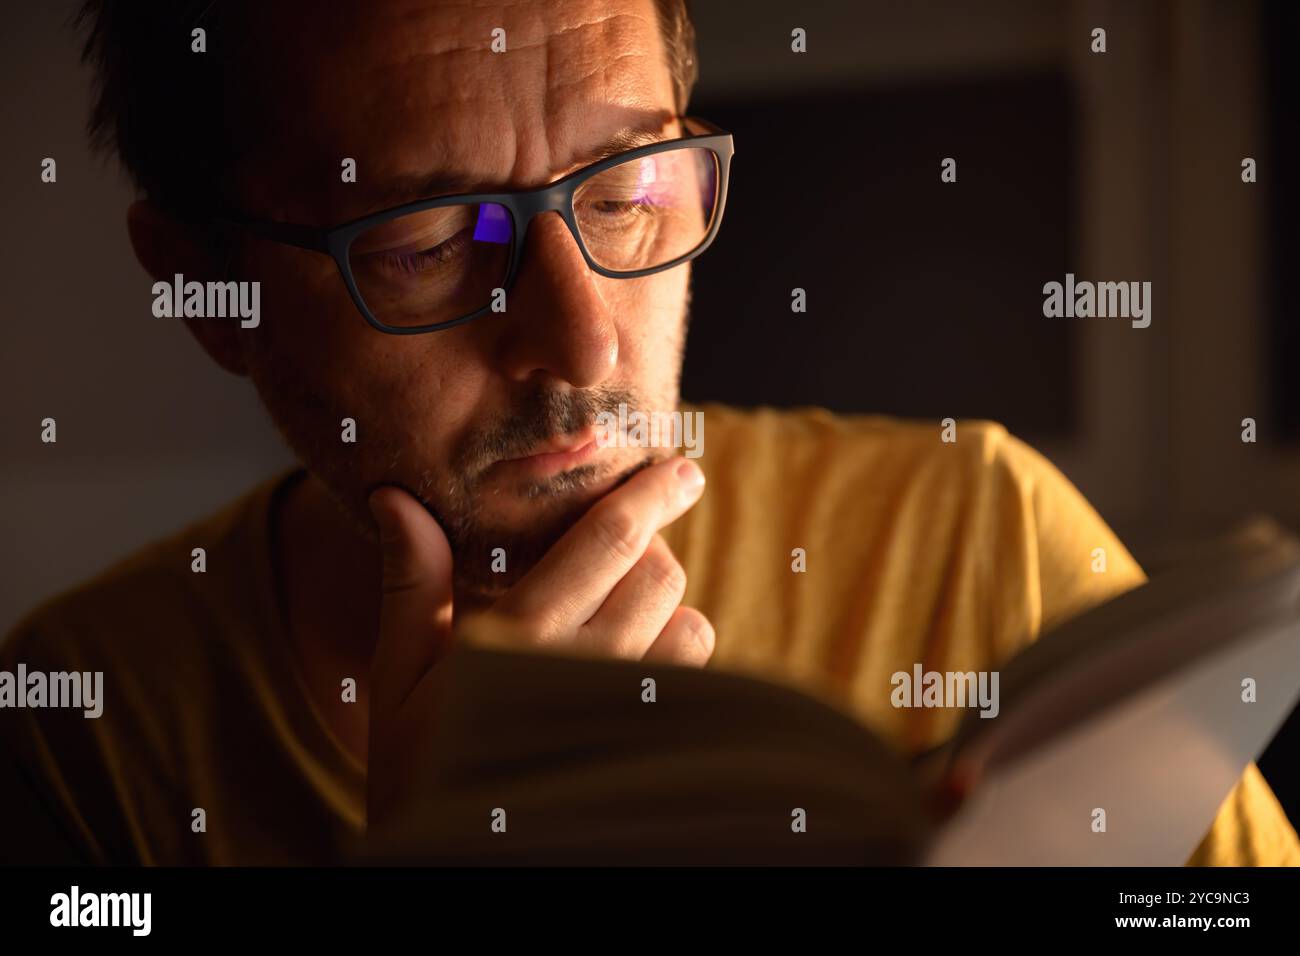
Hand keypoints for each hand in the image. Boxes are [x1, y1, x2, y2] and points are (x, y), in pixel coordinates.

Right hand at [364, 455, 713, 823]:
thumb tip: (395, 497)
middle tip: (613, 554)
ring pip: (689, 624)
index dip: (651, 495)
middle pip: (657, 573)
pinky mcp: (651, 740)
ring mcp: (625, 712)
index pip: (606, 543)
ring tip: (617, 617)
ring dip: (664, 605)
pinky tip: (633, 665)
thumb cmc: (422, 764)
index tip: (679, 469)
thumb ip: (411, 583)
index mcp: (518, 639)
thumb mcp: (399, 676)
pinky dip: (675, 654)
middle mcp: (584, 670)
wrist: (462, 864)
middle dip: (646, 547)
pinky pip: (693, 676)